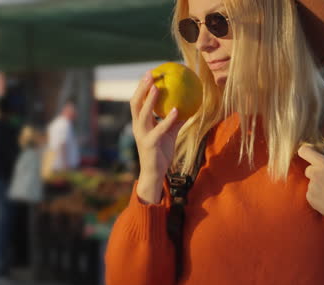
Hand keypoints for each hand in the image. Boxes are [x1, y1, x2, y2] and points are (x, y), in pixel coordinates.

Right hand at [130, 72, 182, 203]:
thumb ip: (175, 120)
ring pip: (143, 113)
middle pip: (135, 102)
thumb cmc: (161, 152)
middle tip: (151, 73)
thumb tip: (188, 106)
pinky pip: (160, 129)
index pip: (138, 100)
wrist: (155, 173)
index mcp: (140, 122)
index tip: (151, 72)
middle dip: (141, 87)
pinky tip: (177, 110)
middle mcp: (138, 126)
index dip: (142, 86)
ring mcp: (142, 135)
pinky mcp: (150, 143)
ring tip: (158, 86)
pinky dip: (168, 119)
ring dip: (150, 99)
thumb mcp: (169, 133)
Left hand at [299, 145, 323, 243]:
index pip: (305, 151)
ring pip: (311, 182)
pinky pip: (311, 193)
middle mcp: (315, 175)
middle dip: (316, 172)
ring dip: (318, 185)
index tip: (309, 153)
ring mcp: (311, 187)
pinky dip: (317, 195)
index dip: (306, 151)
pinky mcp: (310, 198)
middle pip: (308, 169)